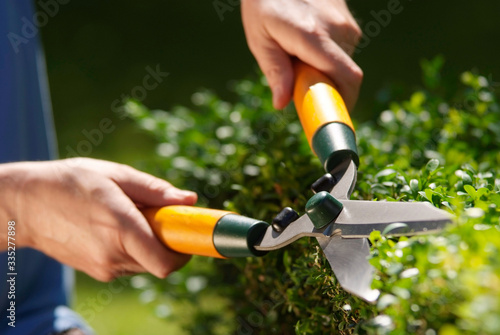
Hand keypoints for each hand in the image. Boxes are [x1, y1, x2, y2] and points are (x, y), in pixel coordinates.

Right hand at [0, 158, 196, 280]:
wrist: (25, 205)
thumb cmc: (71, 182)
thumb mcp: (116, 176)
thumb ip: (156, 191)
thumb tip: (189, 200)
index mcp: (121, 228)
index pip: (167, 262)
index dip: (185, 251)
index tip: (188, 233)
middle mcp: (114, 255)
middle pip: (161, 262)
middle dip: (168, 241)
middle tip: (156, 215)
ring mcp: (104, 268)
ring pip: (147, 262)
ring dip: (150, 243)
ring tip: (127, 216)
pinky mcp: (98, 272)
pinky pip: (130, 263)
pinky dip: (134, 248)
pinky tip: (114, 226)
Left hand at [241, 0, 362, 110]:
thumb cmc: (263, 3)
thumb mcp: (260, 39)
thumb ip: (275, 71)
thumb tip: (283, 103)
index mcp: (313, 37)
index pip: (347, 77)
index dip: (346, 101)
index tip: (333, 114)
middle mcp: (336, 28)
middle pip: (343, 73)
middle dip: (326, 84)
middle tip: (299, 78)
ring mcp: (345, 21)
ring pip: (342, 60)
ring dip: (324, 67)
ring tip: (298, 51)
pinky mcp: (346, 16)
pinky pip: (342, 46)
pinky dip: (327, 52)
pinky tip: (306, 38)